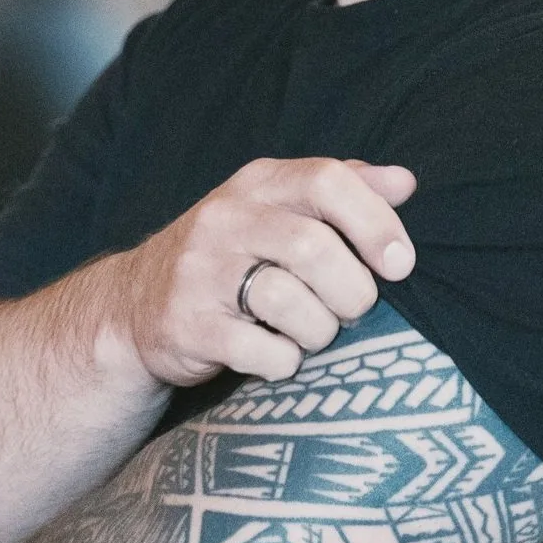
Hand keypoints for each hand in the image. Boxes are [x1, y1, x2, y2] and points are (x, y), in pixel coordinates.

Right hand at [103, 157, 416, 388]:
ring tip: (311, 334)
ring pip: (288, 302)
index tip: (400, 265)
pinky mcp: (186, 324)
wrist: (136, 304)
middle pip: (314, 248)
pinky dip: (283, 362)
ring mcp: (200, 272)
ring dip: (320, 331)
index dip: (375, 222)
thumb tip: (406, 183)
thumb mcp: (280, 209)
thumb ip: (343, 191)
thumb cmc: (234, 256)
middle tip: (351, 311)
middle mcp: (225, 219)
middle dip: (352, 293)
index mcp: (258, 184)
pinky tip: (275, 355)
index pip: (328, 180)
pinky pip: (260, 351)